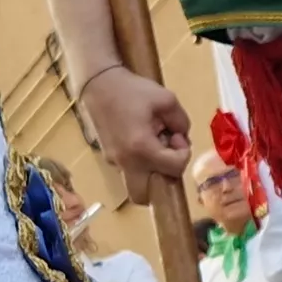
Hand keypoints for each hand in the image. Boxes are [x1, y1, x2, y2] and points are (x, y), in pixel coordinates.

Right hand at [77, 65, 195, 183]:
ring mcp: (114, 162)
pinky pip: (129, 169)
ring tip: (152, 141)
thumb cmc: (132, 90)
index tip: (176, 136)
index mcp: (141, 149)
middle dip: (162, 179)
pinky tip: (140, 137)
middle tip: (165, 154)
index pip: (175, 169)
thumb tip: (181, 137)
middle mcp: (126, 162)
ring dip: (151, 170)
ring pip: (138, 182)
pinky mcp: (108, 158)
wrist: (98, 84)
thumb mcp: (167, 100)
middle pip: (147, 196)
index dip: (183, 153)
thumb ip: (182, 122)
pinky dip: (140, 161)